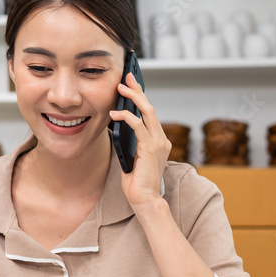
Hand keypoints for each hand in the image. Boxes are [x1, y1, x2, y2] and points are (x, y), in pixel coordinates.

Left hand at [109, 71, 171, 208]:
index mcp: (158, 141)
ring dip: (133, 97)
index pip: (150, 114)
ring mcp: (158, 143)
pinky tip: (114, 114)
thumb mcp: (131, 157)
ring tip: (120, 88)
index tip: (132, 84)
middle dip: (138, 90)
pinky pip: (138, 126)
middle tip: (127, 76)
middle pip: (150, 107)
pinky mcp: (150, 148)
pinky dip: (126, 117)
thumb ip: (129, 143)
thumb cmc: (137, 183)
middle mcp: (161, 139)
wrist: (145, 200)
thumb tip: (116, 128)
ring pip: (147, 112)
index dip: (141, 97)